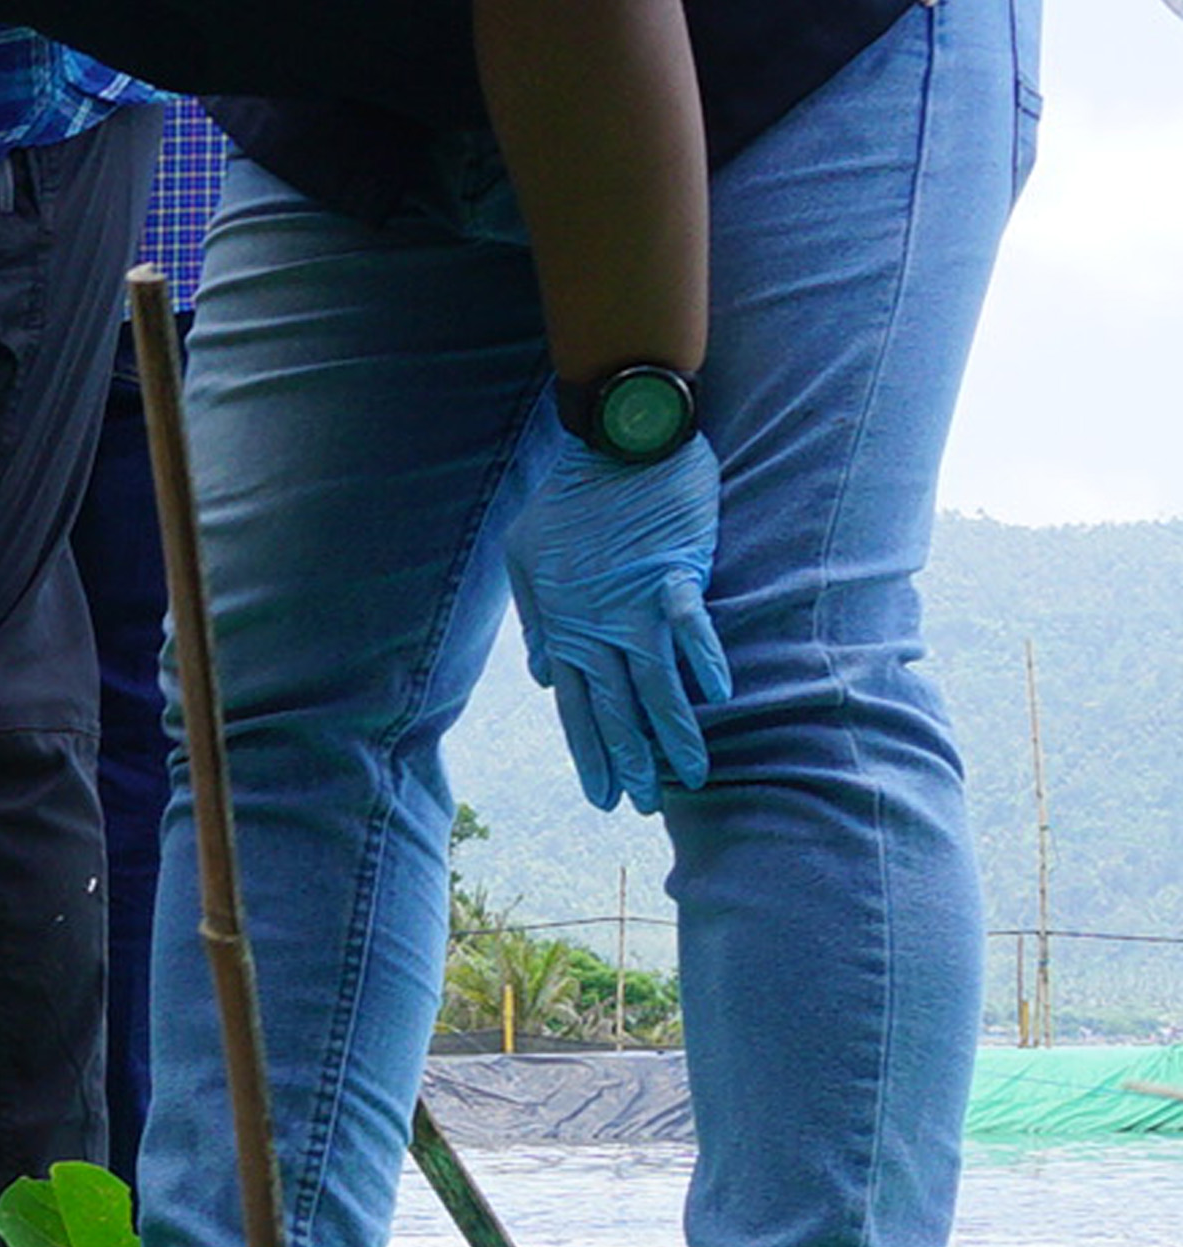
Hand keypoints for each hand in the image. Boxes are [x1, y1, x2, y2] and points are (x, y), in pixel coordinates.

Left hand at [505, 432, 729, 814]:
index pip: (575, 706)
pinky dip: (703, 657)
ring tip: (690, 774)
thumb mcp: (527, 559)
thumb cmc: (566, 499)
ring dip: (673, 730)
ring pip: (654, 681)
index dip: (590, 752)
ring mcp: (636, 601)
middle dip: (629, 759)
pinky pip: (690, 623)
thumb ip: (538, 622)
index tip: (603, 795)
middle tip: (641, 805)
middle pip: (615, 707)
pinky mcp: (674, 571)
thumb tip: (544, 676)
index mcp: (563, 625)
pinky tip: (719, 694)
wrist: (612, 441)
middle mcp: (597, 624)